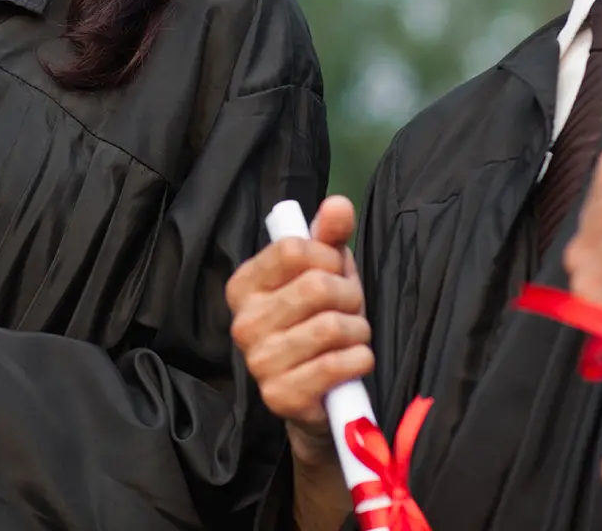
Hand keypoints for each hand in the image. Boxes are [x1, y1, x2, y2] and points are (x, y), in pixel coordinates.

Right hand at [228, 195, 371, 468]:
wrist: (320, 391)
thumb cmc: (319, 318)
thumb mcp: (326, 271)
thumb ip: (329, 235)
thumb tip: (338, 204)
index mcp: (245, 284)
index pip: (294, 249)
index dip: (328, 257)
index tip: (334, 271)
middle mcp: (243, 322)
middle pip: (316, 287)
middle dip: (350, 296)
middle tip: (350, 308)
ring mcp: (258, 362)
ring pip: (330, 326)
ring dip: (358, 330)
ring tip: (352, 336)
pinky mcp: (279, 396)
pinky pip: (335, 365)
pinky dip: (359, 359)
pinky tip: (354, 361)